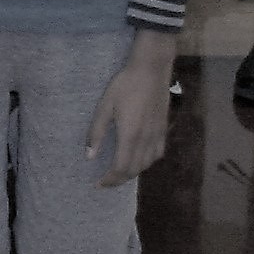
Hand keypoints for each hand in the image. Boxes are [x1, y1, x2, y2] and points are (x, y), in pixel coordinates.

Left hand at [87, 34, 178, 186]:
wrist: (151, 70)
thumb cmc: (125, 85)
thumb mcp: (105, 106)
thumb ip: (96, 132)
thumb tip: (89, 156)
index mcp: (130, 136)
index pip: (121, 169)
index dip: (109, 180)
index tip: (98, 184)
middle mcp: (146, 140)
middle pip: (134, 170)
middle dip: (119, 180)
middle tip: (106, 181)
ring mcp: (157, 135)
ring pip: (146, 164)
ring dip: (132, 172)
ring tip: (119, 171)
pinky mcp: (164, 129)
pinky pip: (157, 154)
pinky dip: (146, 162)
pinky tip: (139, 158)